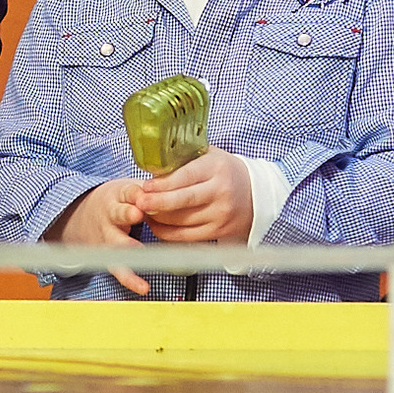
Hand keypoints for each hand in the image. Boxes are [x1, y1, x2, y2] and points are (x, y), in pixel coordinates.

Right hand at [45, 178, 150, 295]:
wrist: (79, 215)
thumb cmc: (117, 201)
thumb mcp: (128, 188)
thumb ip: (152, 189)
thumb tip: (183, 180)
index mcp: (119, 196)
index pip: (128, 192)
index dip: (136, 194)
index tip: (144, 195)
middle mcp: (111, 215)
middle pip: (118, 214)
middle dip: (126, 214)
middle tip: (136, 214)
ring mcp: (108, 236)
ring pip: (117, 244)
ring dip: (127, 247)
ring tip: (139, 253)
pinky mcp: (109, 256)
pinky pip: (119, 269)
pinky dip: (131, 279)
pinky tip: (143, 287)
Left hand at [134, 146, 253, 244]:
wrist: (255, 193)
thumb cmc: (223, 171)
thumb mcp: (208, 156)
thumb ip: (183, 159)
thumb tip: (150, 164)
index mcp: (216, 168)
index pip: (186, 176)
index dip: (164, 183)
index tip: (145, 186)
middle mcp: (221, 192)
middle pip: (184, 200)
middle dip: (158, 203)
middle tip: (139, 203)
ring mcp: (221, 214)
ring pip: (183, 221)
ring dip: (158, 218)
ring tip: (142, 211)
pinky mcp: (219, 231)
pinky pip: (187, 236)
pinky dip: (167, 232)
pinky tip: (155, 224)